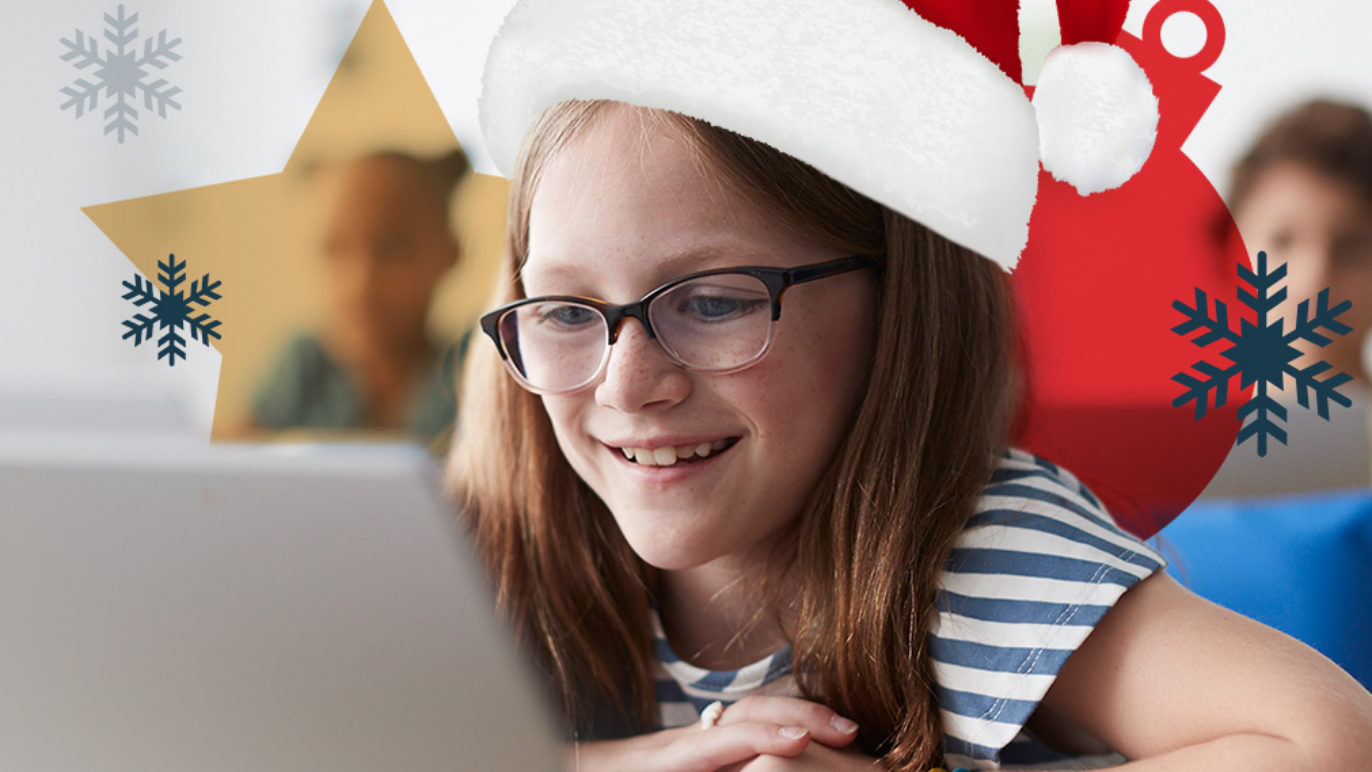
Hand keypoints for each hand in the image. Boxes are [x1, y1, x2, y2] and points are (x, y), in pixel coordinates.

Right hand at [562, 695, 860, 771]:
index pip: (758, 722)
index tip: (852, 735)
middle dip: (810, 713)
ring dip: (791, 720)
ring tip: (836, 730)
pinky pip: (709, 747)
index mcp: (701, 751)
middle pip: (758, 711)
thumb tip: (778, 759)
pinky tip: (789, 744)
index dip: (804, 720)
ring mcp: (674, 751)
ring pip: (740, 722)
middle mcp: (691, 742)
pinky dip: (753, 740)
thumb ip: (730, 764)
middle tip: (857, 730)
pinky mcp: (660, 763)